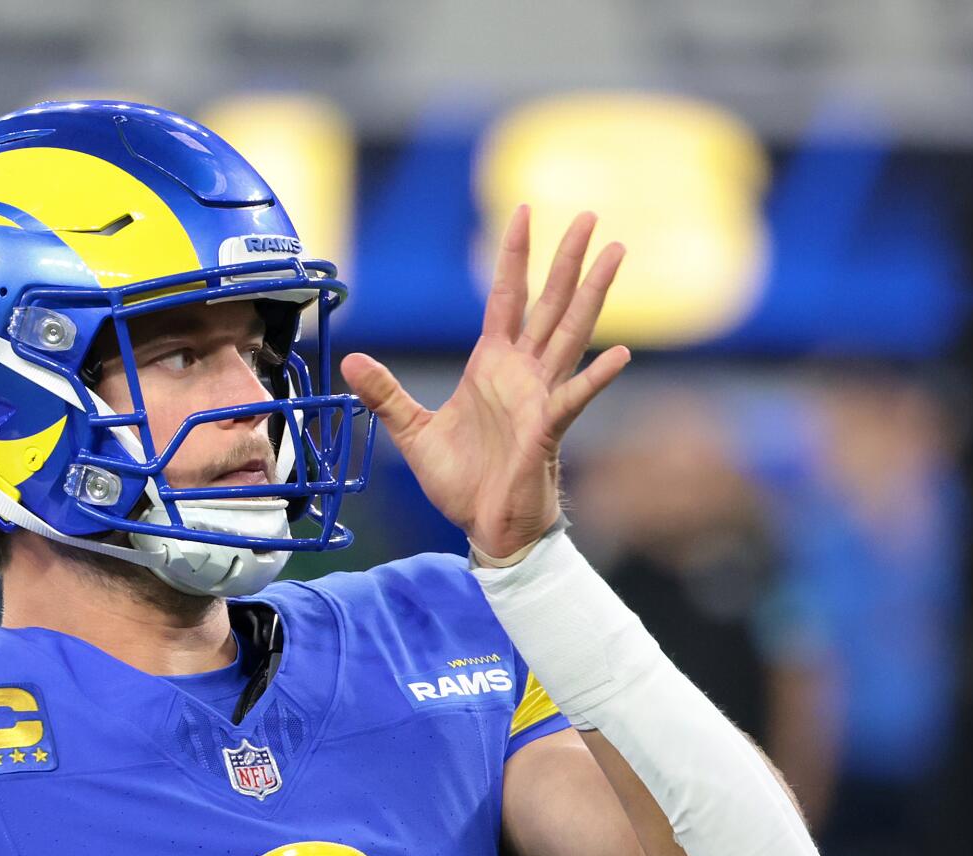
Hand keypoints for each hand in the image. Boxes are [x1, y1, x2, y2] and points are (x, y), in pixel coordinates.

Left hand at [340, 206, 631, 558]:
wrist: (484, 526)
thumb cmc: (461, 481)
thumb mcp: (412, 431)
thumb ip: (385, 394)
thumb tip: (351, 359)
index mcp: (491, 365)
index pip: (507, 297)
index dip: (515, 257)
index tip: (526, 212)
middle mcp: (521, 373)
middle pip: (549, 303)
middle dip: (568, 260)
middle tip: (591, 216)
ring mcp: (539, 397)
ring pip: (571, 334)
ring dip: (593, 295)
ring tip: (618, 253)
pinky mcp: (547, 430)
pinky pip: (573, 398)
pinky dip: (595, 378)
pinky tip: (621, 354)